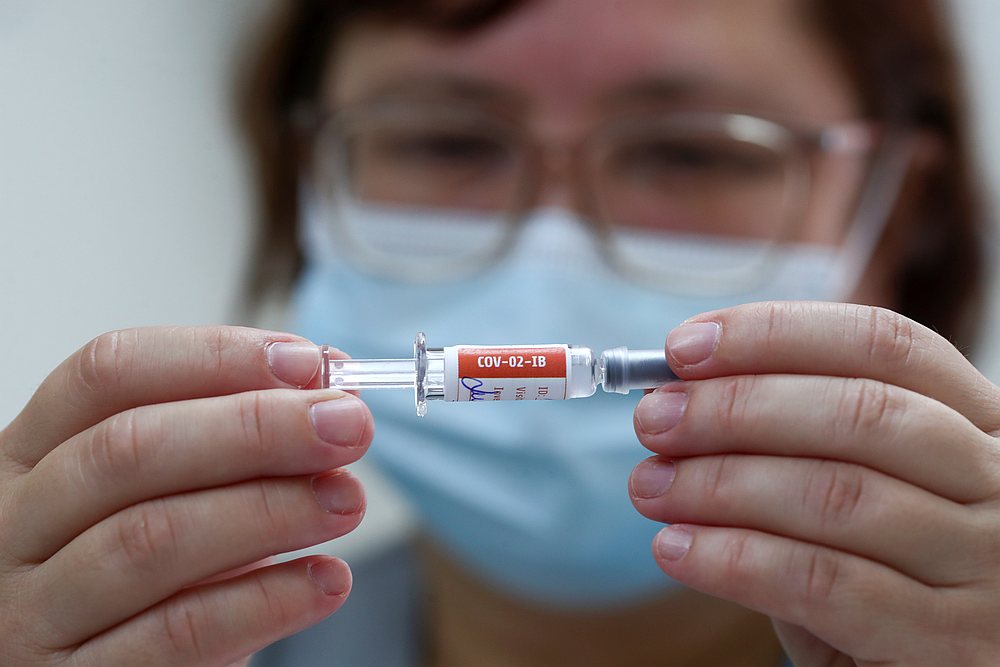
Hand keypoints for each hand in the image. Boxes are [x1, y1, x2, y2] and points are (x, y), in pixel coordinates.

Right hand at [0, 327, 373, 664]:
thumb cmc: (144, 575)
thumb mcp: (166, 496)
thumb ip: (233, 443)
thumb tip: (328, 393)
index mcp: (32, 456)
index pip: (109, 374)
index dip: (213, 357)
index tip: (306, 363)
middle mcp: (15, 526)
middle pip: (129, 449)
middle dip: (256, 428)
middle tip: (348, 426)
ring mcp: (33, 612)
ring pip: (152, 539)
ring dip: (271, 510)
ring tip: (347, 499)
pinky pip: (179, 633)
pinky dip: (266, 600)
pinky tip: (325, 580)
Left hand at [629, 302, 999, 665]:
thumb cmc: (878, 571)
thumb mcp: (855, 489)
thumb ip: (791, 443)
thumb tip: (678, 398)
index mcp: (979, 422)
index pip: (884, 344)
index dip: (775, 335)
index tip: (683, 347)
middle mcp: (999, 480)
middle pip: (862, 412)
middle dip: (736, 407)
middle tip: (654, 420)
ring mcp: (988, 564)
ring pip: (838, 495)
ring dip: (721, 484)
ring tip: (650, 486)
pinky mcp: (951, 642)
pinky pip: (825, 583)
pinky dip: (735, 559)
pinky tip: (677, 549)